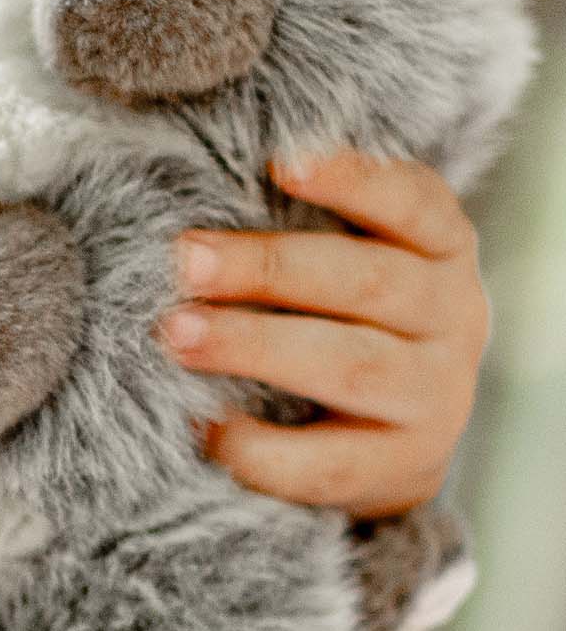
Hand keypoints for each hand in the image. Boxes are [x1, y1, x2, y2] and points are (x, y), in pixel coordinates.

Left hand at [156, 148, 489, 517]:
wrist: (389, 452)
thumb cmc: (342, 335)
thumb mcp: (343, 279)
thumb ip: (296, 245)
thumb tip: (189, 229)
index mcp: (441, 253)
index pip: (412, 203)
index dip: (353, 180)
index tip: (280, 163)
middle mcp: (453, 317)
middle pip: (367, 284)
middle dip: (268, 269)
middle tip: (184, 262)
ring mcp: (436, 396)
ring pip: (351, 367)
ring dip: (255, 346)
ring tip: (177, 335)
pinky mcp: (406, 466)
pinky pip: (328, 462)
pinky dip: (260, 447)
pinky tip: (204, 426)